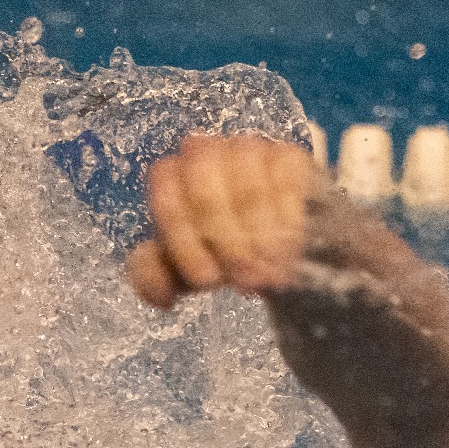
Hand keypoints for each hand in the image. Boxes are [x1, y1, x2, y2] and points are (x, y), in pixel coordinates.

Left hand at [125, 134, 313, 309]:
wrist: (278, 247)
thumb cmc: (223, 252)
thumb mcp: (185, 271)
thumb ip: (158, 279)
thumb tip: (162, 297)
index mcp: (172, 175)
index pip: (166, 193)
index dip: (183, 239)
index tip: (206, 279)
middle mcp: (206, 154)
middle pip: (205, 190)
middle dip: (224, 241)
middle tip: (242, 279)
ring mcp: (248, 149)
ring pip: (248, 188)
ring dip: (258, 238)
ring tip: (269, 274)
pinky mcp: (288, 156)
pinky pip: (286, 183)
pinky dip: (287, 223)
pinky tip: (290, 251)